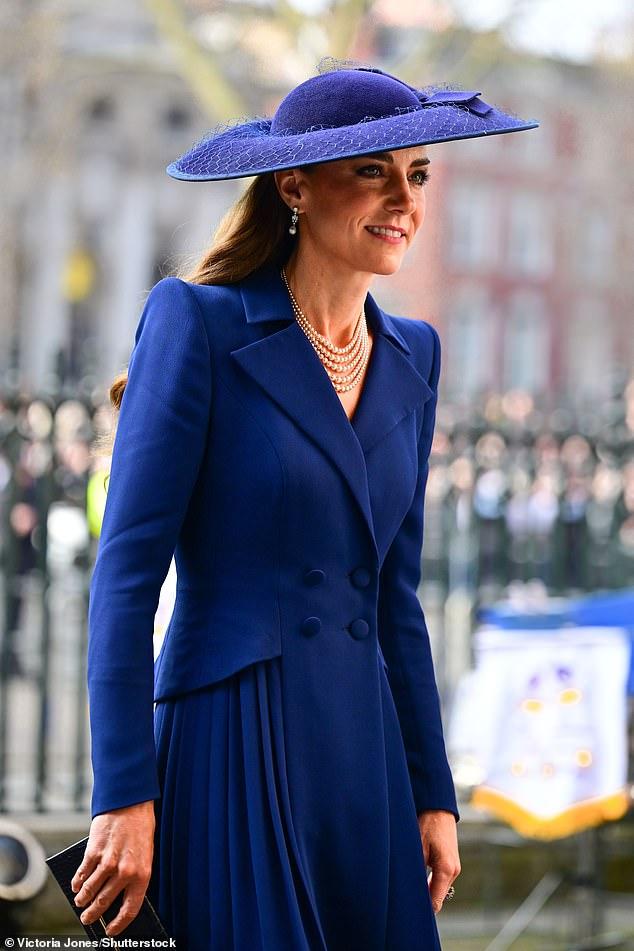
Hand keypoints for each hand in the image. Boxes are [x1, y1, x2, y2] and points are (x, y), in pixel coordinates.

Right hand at [70, 800, 155, 936]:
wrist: (131, 803)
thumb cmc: (140, 829)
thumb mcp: (145, 854)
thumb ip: (133, 876)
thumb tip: (117, 897)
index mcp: (142, 875)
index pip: (130, 909)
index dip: (119, 925)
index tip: (110, 932)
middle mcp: (125, 871)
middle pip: (105, 903)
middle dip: (93, 914)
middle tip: (87, 919)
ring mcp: (108, 862)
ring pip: (91, 890)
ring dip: (82, 899)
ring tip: (79, 902)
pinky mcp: (94, 851)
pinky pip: (82, 874)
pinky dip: (77, 882)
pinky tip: (76, 885)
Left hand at [418, 809, 460, 914]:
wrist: (438, 807)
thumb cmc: (426, 824)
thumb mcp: (417, 848)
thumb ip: (416, 870)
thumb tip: (409, 887)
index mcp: (445, 869)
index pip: (435, 901)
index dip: (422, 908)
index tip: (409, 912)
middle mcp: (453, 870)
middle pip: (438, 896)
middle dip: (423, 899)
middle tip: (405, 900)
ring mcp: (454, 866)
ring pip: (439, 888)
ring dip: (427, 889)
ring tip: (410, 889)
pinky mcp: (452, 861)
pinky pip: (441, 879)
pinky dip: (431, 881)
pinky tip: (418, 878)